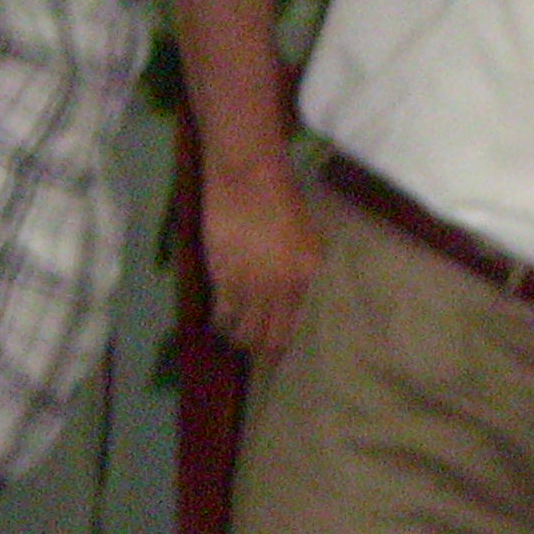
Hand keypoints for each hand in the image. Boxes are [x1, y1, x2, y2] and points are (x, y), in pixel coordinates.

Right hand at [200, 175, 321, 358]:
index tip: (286, 351)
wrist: (249, 177)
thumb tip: (298, 294)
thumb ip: (303, 269)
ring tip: (239, 340)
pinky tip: (219, 324)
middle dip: (266, 351)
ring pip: (246, 332)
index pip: (304, 324)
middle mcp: (286, 288)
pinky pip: (223, 315)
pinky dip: (220, 323)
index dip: (292, 342)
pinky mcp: (224, 278)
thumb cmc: (282, 198)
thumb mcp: (308, 238)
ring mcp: (254, 286)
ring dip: (241, 339)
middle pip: (274, 337)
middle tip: (261, 356)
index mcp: (313, 276)